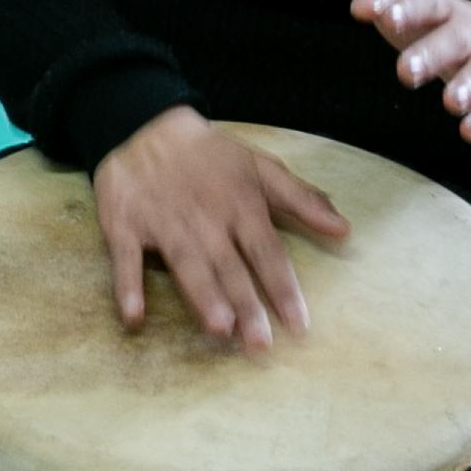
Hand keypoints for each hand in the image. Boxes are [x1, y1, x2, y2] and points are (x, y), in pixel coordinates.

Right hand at [89, 106, 348, 348]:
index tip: (298, 326)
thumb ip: (302, 199)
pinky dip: (128, 287)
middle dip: (246, 305)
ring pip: (187, 262)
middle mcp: (205, 217)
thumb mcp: (260, 167)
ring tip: (219, 328)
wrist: (144, 125)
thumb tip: (344, 230)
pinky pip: (126, 259)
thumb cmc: (210, 155)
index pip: (267, 252)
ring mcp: (164, 222)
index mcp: (240, 204)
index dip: (283, 288)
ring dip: (202, 295)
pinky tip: (134, 317)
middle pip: (229, 266)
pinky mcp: (125, 225)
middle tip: (260, 345)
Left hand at [353, 0, 470, 143]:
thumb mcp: (411, 0)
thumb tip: (358, 8)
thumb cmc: (437, 22)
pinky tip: (469, 132)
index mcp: (444, 7)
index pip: (427, 3)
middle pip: (455, 40)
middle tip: (406, 72)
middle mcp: (470, 33)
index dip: (408, 9)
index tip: (387, 18)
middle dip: (432, 55)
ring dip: (469, 86)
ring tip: (451, 102)